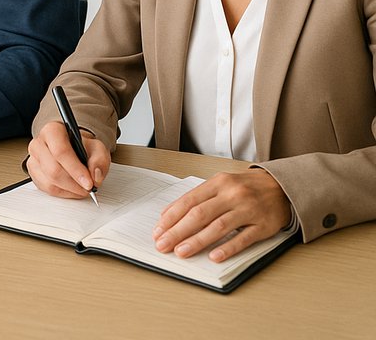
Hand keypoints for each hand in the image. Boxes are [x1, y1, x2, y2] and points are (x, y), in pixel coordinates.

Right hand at [26, 120, 110, 197]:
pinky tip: (72, 188)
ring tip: (81, 188)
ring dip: (69, 190)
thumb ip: (99, 160)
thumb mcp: (97, 148)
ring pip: (49, 182)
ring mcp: (33, 159)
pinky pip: (46, 189)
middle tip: (88, 188)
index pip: (60, 151)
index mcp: (52, 131)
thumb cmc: (81, 147)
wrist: (73, 148)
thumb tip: (95, 176)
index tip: (88, 183)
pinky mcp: (33, 173)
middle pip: (53, 170)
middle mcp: (38, 144)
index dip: (75, 170)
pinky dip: (63, 193)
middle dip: (74, 184)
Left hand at [153, 170, 291, 261]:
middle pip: (199, 214)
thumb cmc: (246, 187)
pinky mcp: (264, 225)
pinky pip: (244, 238)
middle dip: (178, 231)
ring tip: (181, 252)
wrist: (282, 186)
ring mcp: (248, 209)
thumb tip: (168, 215)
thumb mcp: (220, 184)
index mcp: (218, 183)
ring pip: (218, 226)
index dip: (171, 218)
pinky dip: (228, 247)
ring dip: (197, 241)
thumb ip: (197, 198)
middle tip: (163, 245)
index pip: (188, 201)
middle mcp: (232, 194)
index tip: (158, 231)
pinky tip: (214, 256)